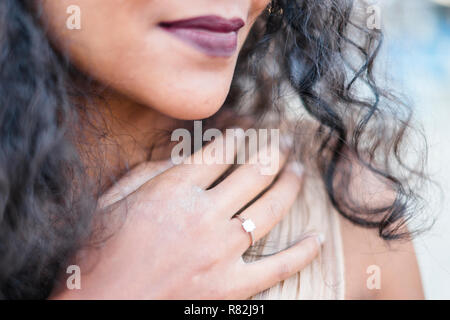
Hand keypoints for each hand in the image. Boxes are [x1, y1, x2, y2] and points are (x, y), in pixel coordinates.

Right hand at [53, 133, 321, 298]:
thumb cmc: (98, 253)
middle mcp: (204, 215)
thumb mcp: (114, 200)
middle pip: (254, 172)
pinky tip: (317, 238)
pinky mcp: (232, 287)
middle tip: (286, 142)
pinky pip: (279, 266)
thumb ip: (149, 172)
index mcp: (174, 190)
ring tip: (298, 170)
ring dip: (290, 184)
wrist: (97, 306)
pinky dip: (303, 252)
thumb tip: (184, 156)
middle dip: (274, 151)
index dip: (238, 137)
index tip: (247, 132)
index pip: (220, 151)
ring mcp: (222, 252)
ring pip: (271, 208)